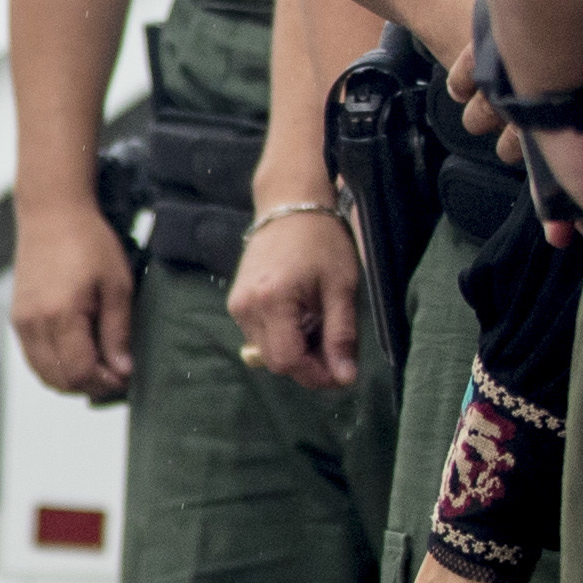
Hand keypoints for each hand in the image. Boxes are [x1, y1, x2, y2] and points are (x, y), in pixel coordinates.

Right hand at [12, 196, 137, 399]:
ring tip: (99, 363)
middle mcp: (33, 323)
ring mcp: (21, 322)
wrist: (52, 213)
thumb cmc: (86, 241)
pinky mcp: (17, 318)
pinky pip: (34, 358)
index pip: (80, 373)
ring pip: (44, 374)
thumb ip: (118, 332)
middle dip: (91, 385)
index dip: (106, 383)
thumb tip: (122, 370)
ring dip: (72, 378)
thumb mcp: (117, 286)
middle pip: (60, 381)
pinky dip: (56, 365)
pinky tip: (79, 350)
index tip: (126, 376)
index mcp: (60, 315)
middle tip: (116, 372)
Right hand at [229, 204, 359, 389]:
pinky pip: (259, 336)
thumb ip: (341, 334)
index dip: (315, 375)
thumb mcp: (341, 288)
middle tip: (337, 353)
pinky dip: (283, 337)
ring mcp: (237, 305)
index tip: (342, 373)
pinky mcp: (237, 302)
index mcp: (272, 301)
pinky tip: (302, 319)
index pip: (287, 361)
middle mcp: (246, 307)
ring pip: (266, 352)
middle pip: (275, 361)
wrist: (290, 205)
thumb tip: (345, 377)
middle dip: (308, 366)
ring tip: (320, 329)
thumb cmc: (321, 240)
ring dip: (296, 352)